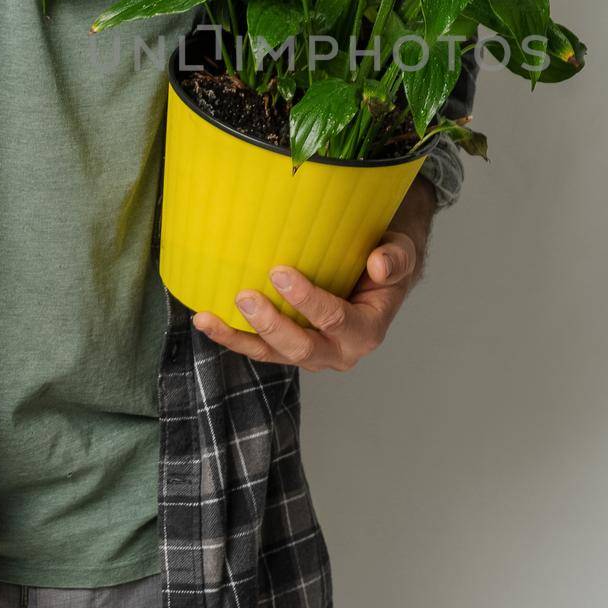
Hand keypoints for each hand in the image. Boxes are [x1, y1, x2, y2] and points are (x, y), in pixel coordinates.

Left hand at [193, 176, 436, 372]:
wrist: (378, 275)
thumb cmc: (386, 261)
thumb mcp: (401, 253)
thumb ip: (395, 259)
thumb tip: (378, 264)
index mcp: (366, 331)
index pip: (336, 320)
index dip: (308, 301)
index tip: (280, 272)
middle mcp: (339, 351)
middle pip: (301, 347)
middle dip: (272, 324)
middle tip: (246, 296)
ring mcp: (311, 354)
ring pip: (272, 354)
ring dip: (239, 338)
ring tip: (208, 317)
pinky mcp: (289, 348)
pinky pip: (259, 349)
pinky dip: (232, 337)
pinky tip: (205, 320)